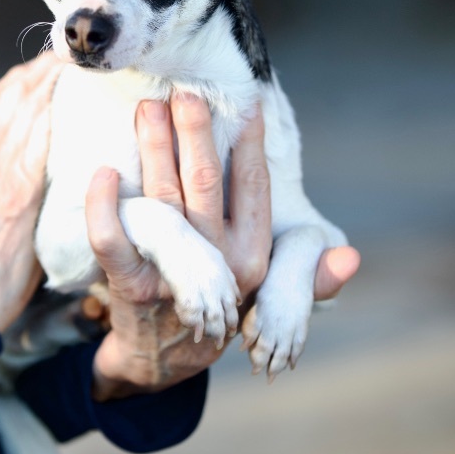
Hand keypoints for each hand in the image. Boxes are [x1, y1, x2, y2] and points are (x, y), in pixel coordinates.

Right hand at [0, 54, 61, 332]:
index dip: (17, 80)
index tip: (39, 68)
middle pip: (12, 97)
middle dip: (39, 72)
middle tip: (66, 57)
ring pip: (26, 110)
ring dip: (51, 83)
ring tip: (75, 66)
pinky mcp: (18, 192)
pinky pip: (40, 141)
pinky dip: (55, 115)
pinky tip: (75, 100)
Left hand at [86, 95, 359, 398]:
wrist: (161, 362)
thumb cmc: (215, 308)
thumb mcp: (265, 295)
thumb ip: (308, 273)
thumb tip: (352, 257)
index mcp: (253, 257)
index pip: (253, 187)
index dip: (250, 141)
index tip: (245, 100)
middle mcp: (218, 262)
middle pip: (205, 183)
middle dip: (196, 132)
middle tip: (185, 91)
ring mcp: (175, 275)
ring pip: (164, 198)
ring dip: (155, 148)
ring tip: (149, 108)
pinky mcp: (131, 287)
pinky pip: (113, 241)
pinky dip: (104, 206)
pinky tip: (102, 172)